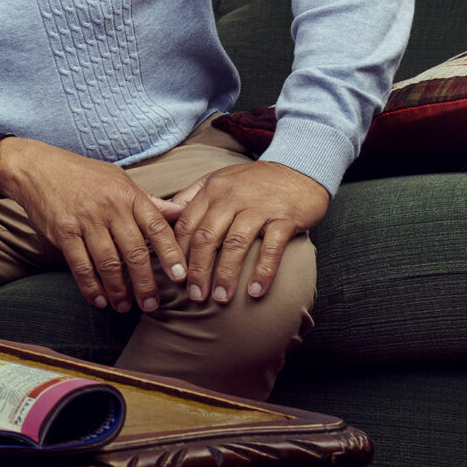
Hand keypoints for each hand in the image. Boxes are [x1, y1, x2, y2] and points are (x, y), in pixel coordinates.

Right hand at [0, 137, 188, 314]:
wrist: (37, 167)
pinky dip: (91, 286)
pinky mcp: (63, 231)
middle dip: (145, 284)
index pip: (157, 228)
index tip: (179, 277)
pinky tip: (99, 300)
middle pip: (135, 253)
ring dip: (118, 290)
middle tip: (152, 305)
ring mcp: (86, 220)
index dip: (171, 255)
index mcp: (128, 196)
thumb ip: (148, 200)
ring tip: (125, 306)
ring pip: (108, 263)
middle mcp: (110, 208)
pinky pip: (80, 265)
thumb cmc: (82, 174)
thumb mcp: (119, 180)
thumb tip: (181, 212)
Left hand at [157, 158, 327, 304]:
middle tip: (194, 295)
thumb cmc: (254, 181)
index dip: (178, 253)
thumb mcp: (219, 180)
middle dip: (197, 270)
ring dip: (225, 275)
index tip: (175, 277)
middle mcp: (232, 197)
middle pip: (206, 237)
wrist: (300, 168)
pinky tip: (254, 291)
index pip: (187, 224)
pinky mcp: (285, 217)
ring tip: (221, 298)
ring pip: (235, 244)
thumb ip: (193, 197)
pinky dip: (262, 272)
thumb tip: (166, 218)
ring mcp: (259, 207)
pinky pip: (271, 249)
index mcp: (212, 190)